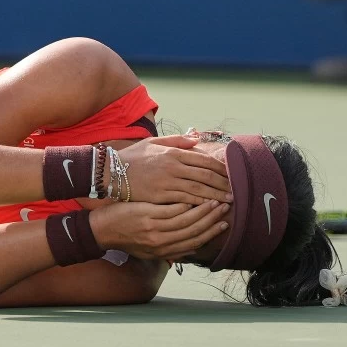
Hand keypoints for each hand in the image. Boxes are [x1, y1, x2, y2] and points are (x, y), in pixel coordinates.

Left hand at [91, 200, 230, 260]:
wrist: (100, 231)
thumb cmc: (125, 237)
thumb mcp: (148, 251)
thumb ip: (170, 250)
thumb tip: (190, 250)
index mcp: (164, 252)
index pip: (194, 243)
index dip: (211, 233)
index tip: (224, 225)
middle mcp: (162, 244)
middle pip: (195, 232)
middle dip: (213, 220)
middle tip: (226, 208)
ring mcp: (155, 230)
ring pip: (187, 221)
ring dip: (204, 211)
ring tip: (216, 200)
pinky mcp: (147, 217)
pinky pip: (172, 211)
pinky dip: (186, 204)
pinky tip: (195, 195)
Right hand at [112, 135, 230, 204]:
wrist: (111, 172)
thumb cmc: (132, 157)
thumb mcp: (153, 142)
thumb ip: (176, 140)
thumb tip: (196, 138)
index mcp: (173, 152)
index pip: (204, 160)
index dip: (219, 168)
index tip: (230, 174)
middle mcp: (173, 166)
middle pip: (205, 176)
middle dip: (222, 184)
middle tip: (235, 191)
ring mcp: (168, 182)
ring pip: (199, 190)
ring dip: (216, 196)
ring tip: (228, 202)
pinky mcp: (161, 196)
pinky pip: (186, 201)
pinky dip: (200, 205)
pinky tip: (209, 209)